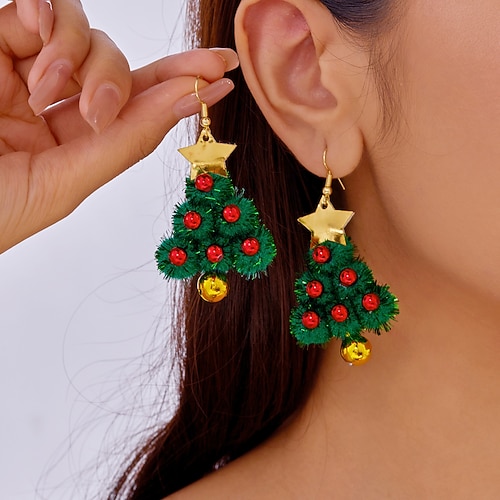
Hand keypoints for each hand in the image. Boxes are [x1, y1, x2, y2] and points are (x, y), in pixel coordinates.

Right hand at [0, 0, 237, 252]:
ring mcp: (17, 73)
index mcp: (71, 147)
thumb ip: (120, 144)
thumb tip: (182, 105)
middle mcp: (50, 108)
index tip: (224, 74)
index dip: (180, 89)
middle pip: (118, 70)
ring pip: (81, 37)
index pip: (136, 113)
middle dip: (152, 73)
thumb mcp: (60, 182)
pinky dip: (47, 16)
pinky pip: (33, 11)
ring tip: (48, 85)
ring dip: (81, 55)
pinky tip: (40, 29)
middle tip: (186, 82)